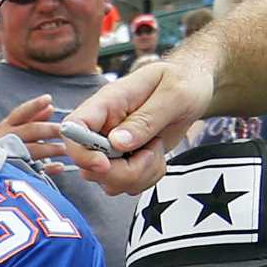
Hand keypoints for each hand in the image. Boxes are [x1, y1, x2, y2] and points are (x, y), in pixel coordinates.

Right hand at [0, 93, 70, 174]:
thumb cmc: (3, 145)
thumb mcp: (13, 128)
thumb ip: (33, 117)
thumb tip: (50, 107)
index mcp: (6, 127)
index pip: (21, 112)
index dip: (35, 105)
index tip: (48, 99)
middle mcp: (7, 139)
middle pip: (31, 130)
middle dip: (49, 129)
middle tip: (65, 129)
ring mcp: (11, 155)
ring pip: (34, 150)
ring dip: (52, 148)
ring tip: (65, 148)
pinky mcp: (16, 171)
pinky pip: (35, 170)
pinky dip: (48, 168)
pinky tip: (60, 166)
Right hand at [62, 59, 217, 195]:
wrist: (193, 88)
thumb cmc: (182, 82)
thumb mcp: (173, 94)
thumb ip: (145, 119)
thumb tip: (117, 143)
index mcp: (107, 103)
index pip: (73, 128)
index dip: (81, 153)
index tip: (105, 164)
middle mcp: (103, 126)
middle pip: (88, 166)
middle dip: (122, 172)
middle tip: (150, 153)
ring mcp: (111, 146)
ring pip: (106, 180)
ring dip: (137, 176)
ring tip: (157, 150)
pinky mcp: (124, 160)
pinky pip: (124, 184)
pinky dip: (145, 179)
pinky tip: (157, 157)